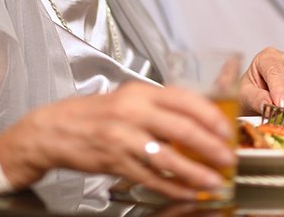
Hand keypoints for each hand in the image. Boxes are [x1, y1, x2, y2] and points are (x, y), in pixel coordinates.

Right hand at [0, 81, 235, 199]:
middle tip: (228, 157)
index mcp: (139, 92)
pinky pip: (151, 177)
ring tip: (214, 181)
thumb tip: (195, 118)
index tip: (226, 128)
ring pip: (168, 158)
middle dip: (210, 146)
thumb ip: (158, 105)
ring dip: (196, 172)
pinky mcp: (115, 162)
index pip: (183, 99)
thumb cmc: (95, 113)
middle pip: (181, 128)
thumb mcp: (128, 98)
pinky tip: (187, 192)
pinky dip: (173, 187)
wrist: (56, 128)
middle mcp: (132, 112)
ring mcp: (123, 138)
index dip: (209, 115)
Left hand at [239, 47, 283, 114]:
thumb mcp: (243, 95)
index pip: (277, 70)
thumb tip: (269, 105)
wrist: (253, 102)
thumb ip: (255, 98)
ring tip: (280, 113)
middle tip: (281, 111)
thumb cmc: (247, 94)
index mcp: (267, 58)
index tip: (279, 106)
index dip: (279, 89)